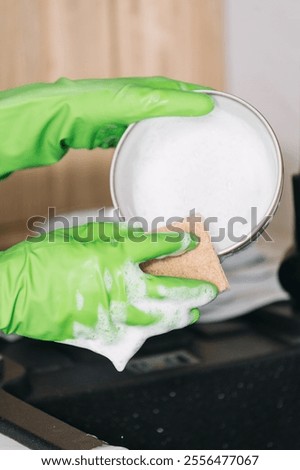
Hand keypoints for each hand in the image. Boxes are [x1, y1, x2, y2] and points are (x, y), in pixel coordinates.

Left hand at [0, 76, 212, 177]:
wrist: (62, 118)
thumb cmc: (97, 105)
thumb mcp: (139, 102)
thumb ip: (171, 103)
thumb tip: (206, 106)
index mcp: (153, 89)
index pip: (189, 94)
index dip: (208, 104)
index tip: (227, 119)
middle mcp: (145, 102)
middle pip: (177, 113)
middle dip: (194, 126)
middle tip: (213, 143)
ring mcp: (132, 119)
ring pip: (161, 129)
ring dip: (174, 140)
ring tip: (191, 156)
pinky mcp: (119, 135)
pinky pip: (143, 142)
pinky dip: (154, 150)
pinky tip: (160, 161)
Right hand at [0, 223, 217, 368]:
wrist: (15, 291)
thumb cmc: (42, 259)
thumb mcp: (79, 235)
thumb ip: (113, 238)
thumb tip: (140, 238)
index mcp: (113, 256)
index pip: (158, 246)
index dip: (179, 242)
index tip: (191, 241)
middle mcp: (119, 286)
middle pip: (170, 290)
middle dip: (194, 289)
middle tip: (210, 289)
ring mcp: (112, 313)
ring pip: (158, 318)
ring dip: (180, 315)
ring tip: (192, 313)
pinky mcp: (101, 332)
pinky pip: (134, 333)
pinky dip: (150, 329)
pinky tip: (158, 326)